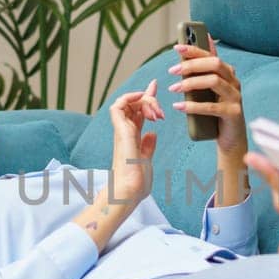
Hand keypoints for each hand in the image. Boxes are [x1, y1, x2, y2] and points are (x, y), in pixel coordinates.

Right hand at [109, 79, 162, 204]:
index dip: (146, 98)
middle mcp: (125, 131)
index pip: (137, 111)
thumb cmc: (137, 182)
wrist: (130, 192)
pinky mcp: (121, 132)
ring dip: (143, 100)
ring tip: (156, 113)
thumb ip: (148, 146)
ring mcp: (122, 131)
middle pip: (133, 103)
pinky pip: (118, 106)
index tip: (154, 87)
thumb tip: (152, 134)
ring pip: (126, 101)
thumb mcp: (147, 160)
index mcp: (132, 137)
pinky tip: (143, 100)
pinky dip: (130, 98)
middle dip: (148, 97)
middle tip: (161, 111)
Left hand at [170, 38, 246, 157]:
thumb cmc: (216, 113)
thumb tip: (187, 52)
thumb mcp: (208, 91)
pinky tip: (179, 106)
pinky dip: (193, 106)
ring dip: (191, 83)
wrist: (230, 138)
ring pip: (214, 81)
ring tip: (174, 88)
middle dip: (191, 65)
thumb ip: (201, 73)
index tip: (177, 47)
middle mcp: (234, 82)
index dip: (194, 50)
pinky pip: (211, 107)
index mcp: (228, 73)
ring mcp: (235, 97)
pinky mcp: (233, 113)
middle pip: (214, 64)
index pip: (211, 55)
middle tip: (172, 70)